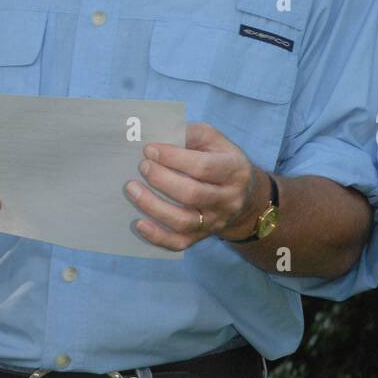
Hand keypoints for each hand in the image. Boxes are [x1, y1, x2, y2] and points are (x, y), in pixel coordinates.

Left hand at [124, 121, 265, 251]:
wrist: (245, 197)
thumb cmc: (221, 160)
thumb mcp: (215, 140)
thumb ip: (192, 134)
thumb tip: (161, 135)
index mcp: (234, 170)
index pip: (203, 166)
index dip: (174, 158)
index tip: (149, 149)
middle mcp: (228, 199)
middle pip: (192, 194)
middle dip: (162, 180)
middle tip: (142, 166)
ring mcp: (215, 221)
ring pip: (183, 221)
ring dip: (153, 206)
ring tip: (132, 190)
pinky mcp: (202, 237)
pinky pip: (179, 243)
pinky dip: (157, 236)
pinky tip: (139, 223)